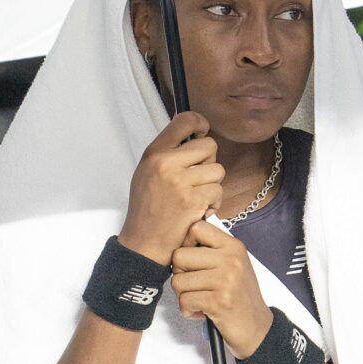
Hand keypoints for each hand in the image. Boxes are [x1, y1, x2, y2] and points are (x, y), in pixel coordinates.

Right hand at [118, 112, 223, 264]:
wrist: (144, 242)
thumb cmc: (147, 208)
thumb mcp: (147, 172)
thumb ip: (168, 152)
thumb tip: (192, 132)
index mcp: (155, 153)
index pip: (184, 121)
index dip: (200, 123)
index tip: (203, 132)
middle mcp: (167, 163)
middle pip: (209, 146)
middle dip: (209, 161)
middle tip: (198, 177)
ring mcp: (181, 182)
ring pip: (218, 170)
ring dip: (212, 184)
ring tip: (197, 196)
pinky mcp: (194, 200)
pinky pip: (218, 191)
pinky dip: (213, 202)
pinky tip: (199, 209)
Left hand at [170, 220, 274, 356]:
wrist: (256, 327)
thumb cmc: (240, 296)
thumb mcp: (233, 265)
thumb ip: (212, 251)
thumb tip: (180, 242)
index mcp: (233, 246)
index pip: (196, 228)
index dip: (185, 243)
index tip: (192, 260)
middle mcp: (230, 259)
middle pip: (179, 255)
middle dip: (180, 274)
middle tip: (194, 286)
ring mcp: (225, 280)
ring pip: (178, 280)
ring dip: (183, 295)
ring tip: (200, 300)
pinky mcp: (218, 301)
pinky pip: (184, 300)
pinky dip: (188, 310)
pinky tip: (201, 312)